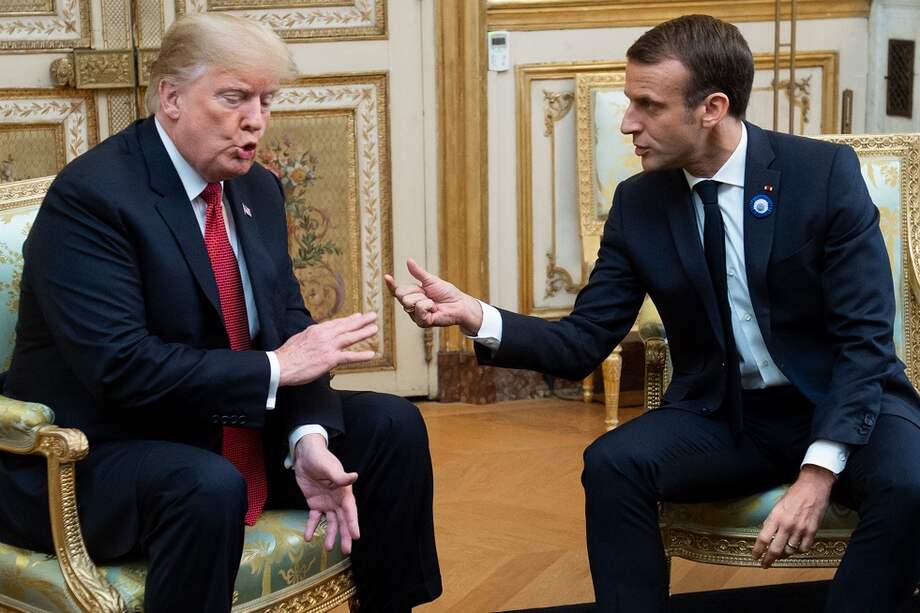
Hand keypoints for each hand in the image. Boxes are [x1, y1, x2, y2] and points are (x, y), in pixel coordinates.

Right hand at [276, 312, 376, 385]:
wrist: (280, 365)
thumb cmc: (287, 355)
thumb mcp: (299, 338)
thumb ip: (311, 336)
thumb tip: (316, 336)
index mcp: (316, 330)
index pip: (336, 323)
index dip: (348, 320)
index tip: (358, 316)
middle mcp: (324, 336)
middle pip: (345, 327)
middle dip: (361, 321)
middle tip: (372, 316)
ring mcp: (328, 347)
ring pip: (349, 338)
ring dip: (363, 333)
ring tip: (374, 329)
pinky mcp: (329, 359)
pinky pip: (349, 356)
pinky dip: (361, 355)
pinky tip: (371, 354)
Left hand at [293, 434, 359, 553]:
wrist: (305, 455)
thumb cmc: (320, 458)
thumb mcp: (329, 467)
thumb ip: (339, 476)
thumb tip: (354, 477)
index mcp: (344, 492)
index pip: (350, 511)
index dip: (353, 523)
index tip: (356, 536)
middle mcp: (337, 500)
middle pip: (342, 520)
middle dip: (345, 535)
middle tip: (346, 550)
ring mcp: (326, 503)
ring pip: (330, 522)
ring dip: (330, 535)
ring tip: (327, 548)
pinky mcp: (314, 503)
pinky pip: (314, 518)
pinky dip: (311, 527)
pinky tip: (307, 537)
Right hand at [384, 257, 483, 334]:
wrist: (459, 303)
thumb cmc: (447, 293)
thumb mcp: (430, 280)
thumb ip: (418, 272)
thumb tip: (408, 260)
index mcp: (412, 296)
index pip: (397, 291)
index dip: (391, 285)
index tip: (387, 277)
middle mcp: (411, 307)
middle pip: (401, 296)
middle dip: (416, 292)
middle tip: (428, 295)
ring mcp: (415, 316)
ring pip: (409, 302)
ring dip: (424, 299)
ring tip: (433, 302)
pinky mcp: (422, 322)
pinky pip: (419, 309)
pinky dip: (428, 306)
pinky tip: (435, 309)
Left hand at [752, 464, 835, 567]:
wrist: (813, 487)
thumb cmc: (794, 494)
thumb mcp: (777, 505)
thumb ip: (772, 520)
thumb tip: (767, 534)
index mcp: (775, 517)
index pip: (763, 538)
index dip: (757, 550)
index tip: (755, 556)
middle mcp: (787, 525)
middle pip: (775, 549)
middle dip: (768, 559)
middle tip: (765, 564)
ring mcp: (800, 529)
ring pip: (789, 551)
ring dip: (783, 555)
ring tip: (780, 555)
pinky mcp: (812, 531)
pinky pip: (804, 548)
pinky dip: (798, 551)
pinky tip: (795, 549)